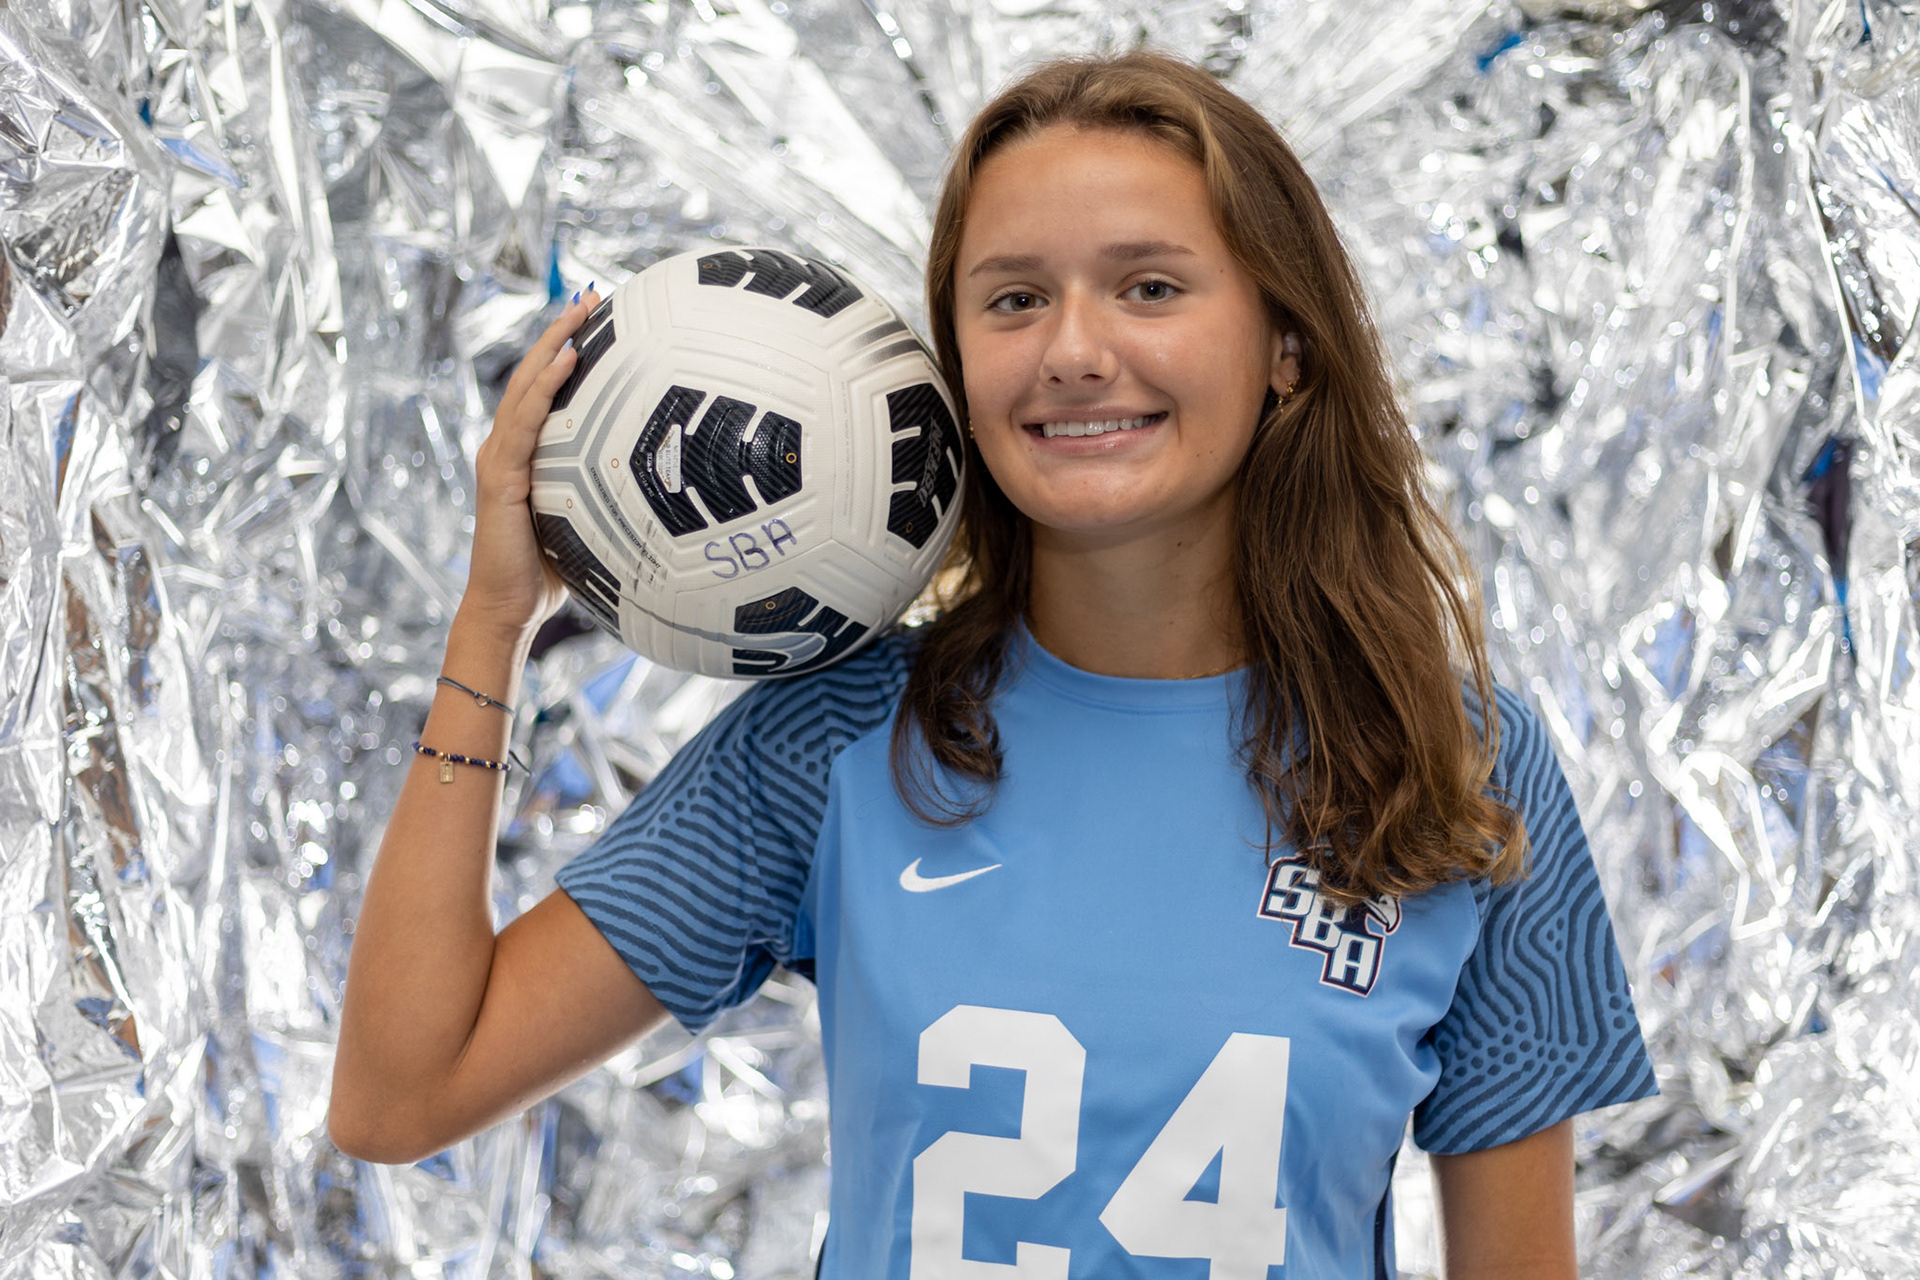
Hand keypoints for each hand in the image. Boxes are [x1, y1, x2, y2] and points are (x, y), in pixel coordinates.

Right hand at [459, 289, 599, 641]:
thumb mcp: (585, 520)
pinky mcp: (500, 476)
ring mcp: (499, 458)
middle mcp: (506, 446)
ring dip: (553, 344)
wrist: (510, 609)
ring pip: (525, 387)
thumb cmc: (550, 571)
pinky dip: (546, 387)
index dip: (565, 350)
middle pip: (532, 374)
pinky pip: (526, 422)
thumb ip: (605, 493)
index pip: (544, 390)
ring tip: (580, 310)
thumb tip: (661, 482)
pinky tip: (568, 360)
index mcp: (525, 453)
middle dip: (560, 330)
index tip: (595, 317)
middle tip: (590, 294)